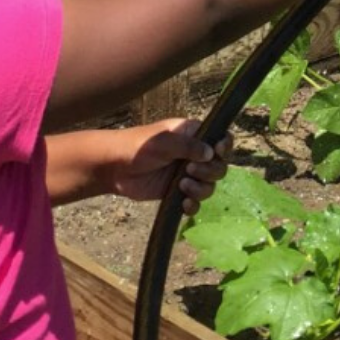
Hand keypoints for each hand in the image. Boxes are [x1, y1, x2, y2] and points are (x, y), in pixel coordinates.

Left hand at [107, 119, 232, 213]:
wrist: (114, 168)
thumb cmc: (138, 146)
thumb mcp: (164, 141)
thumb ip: (189, 146)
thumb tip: (212, 153)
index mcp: (194, 135)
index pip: (222, 139)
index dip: (225, 147)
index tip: (218, 152)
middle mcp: (194, 154)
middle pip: (220, 166)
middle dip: (209, 171)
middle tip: (189, 170)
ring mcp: (187, 174)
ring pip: (210, 186)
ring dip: (201, 189)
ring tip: (181, 185)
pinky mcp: (178, 192)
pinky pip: (195, 202)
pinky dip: (193, 205)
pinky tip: (183, 203)